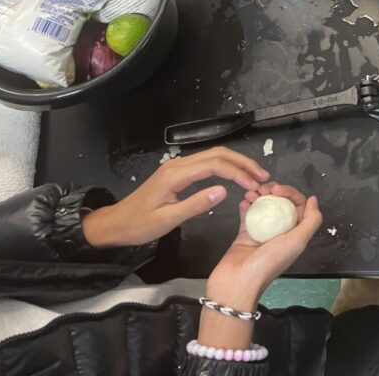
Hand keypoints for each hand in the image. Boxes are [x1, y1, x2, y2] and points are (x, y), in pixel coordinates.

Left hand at [81, 147, 268, 248]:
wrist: (115, 224)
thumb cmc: (139, 225)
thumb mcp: (167, 220)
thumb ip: (196, 204)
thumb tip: (224, 190)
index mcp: (176, 175)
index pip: (215, 164)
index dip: (238, 172)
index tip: (255, 185)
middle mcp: (178, 165)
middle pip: (218, 153)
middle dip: (243, 162)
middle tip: (263, 176)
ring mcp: (178, 167)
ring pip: (214, 156)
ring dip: (236, 163)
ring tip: (255, 176)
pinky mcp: (178, 173)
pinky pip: (207, 163)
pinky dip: (225, 167)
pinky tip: (235, 177)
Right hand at [200, 183, 321, 348]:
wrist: (237, 281)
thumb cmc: (269, 262)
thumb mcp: (297, 241)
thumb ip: (311, 220)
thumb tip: (313, 199)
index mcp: (295, 233)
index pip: (298, 205)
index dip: (290, 193)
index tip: (277, 190)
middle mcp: (280, 231)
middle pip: (281, 203)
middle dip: (273, 191)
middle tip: (263, 188)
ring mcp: (262, 231)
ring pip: (264, 206)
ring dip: (258, 195)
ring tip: (251, 193)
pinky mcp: (245, 233)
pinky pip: (247, 214)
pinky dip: (246, 205)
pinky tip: (244, 201)